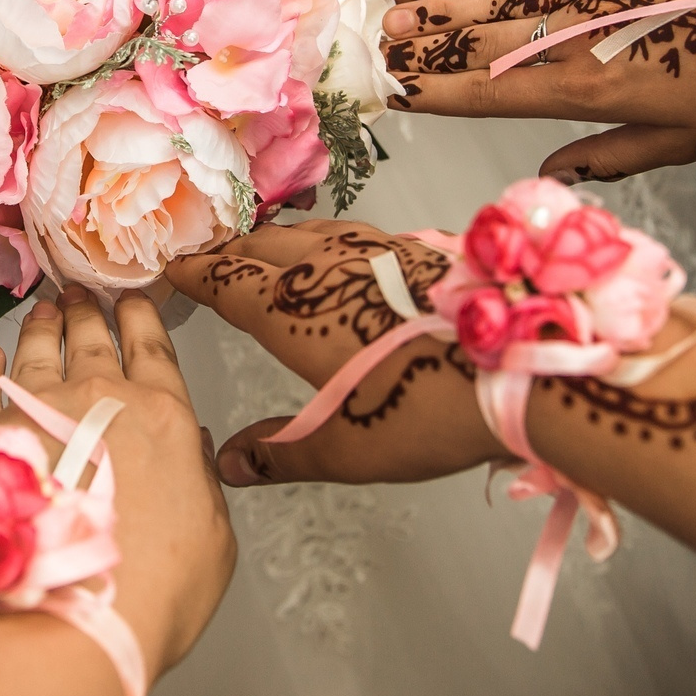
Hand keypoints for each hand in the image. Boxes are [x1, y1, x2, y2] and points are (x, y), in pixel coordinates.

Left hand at [0, 290, 233, 677]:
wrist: (67, 621)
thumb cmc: (150, 594)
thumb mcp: (214, 539)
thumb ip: (200, 483)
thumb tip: (188, 450)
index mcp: (161, 416)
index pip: (150, 347)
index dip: (141, 317)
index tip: (133, 298)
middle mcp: (98, 398)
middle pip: (91, 336)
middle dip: (87, 309)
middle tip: (79, 290)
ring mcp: (32, 411)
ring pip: (36, 348)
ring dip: (41, 325)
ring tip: (41, 309)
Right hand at [165, 225, 494, 486]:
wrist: (523, 371)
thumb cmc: (426, 413)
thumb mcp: (345, 449)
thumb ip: (280, 452)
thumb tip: (228, 464)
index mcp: (292, 312)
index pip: (226, 282)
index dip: (195, 276)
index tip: (171, 270)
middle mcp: (325, 269)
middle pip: (261, 247)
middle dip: (229, 254)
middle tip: (210, 262)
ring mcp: (374, 251)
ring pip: (308, 232)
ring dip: (277, 240)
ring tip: (265, 250)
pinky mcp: (418, 249)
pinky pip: (353, 233)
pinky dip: (326, 239)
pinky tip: (339, 253)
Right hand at [378, 0, 695, 181]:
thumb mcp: (681, 143)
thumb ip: (607, 157)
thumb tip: (549, 170)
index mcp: (599, 93)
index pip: (500, 95)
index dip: (445, 95)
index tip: (399, 95)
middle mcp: (590, 38)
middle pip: (490, 44)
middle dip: (430, 49)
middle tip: (378, 51)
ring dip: (450, 5)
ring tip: (402, 13)